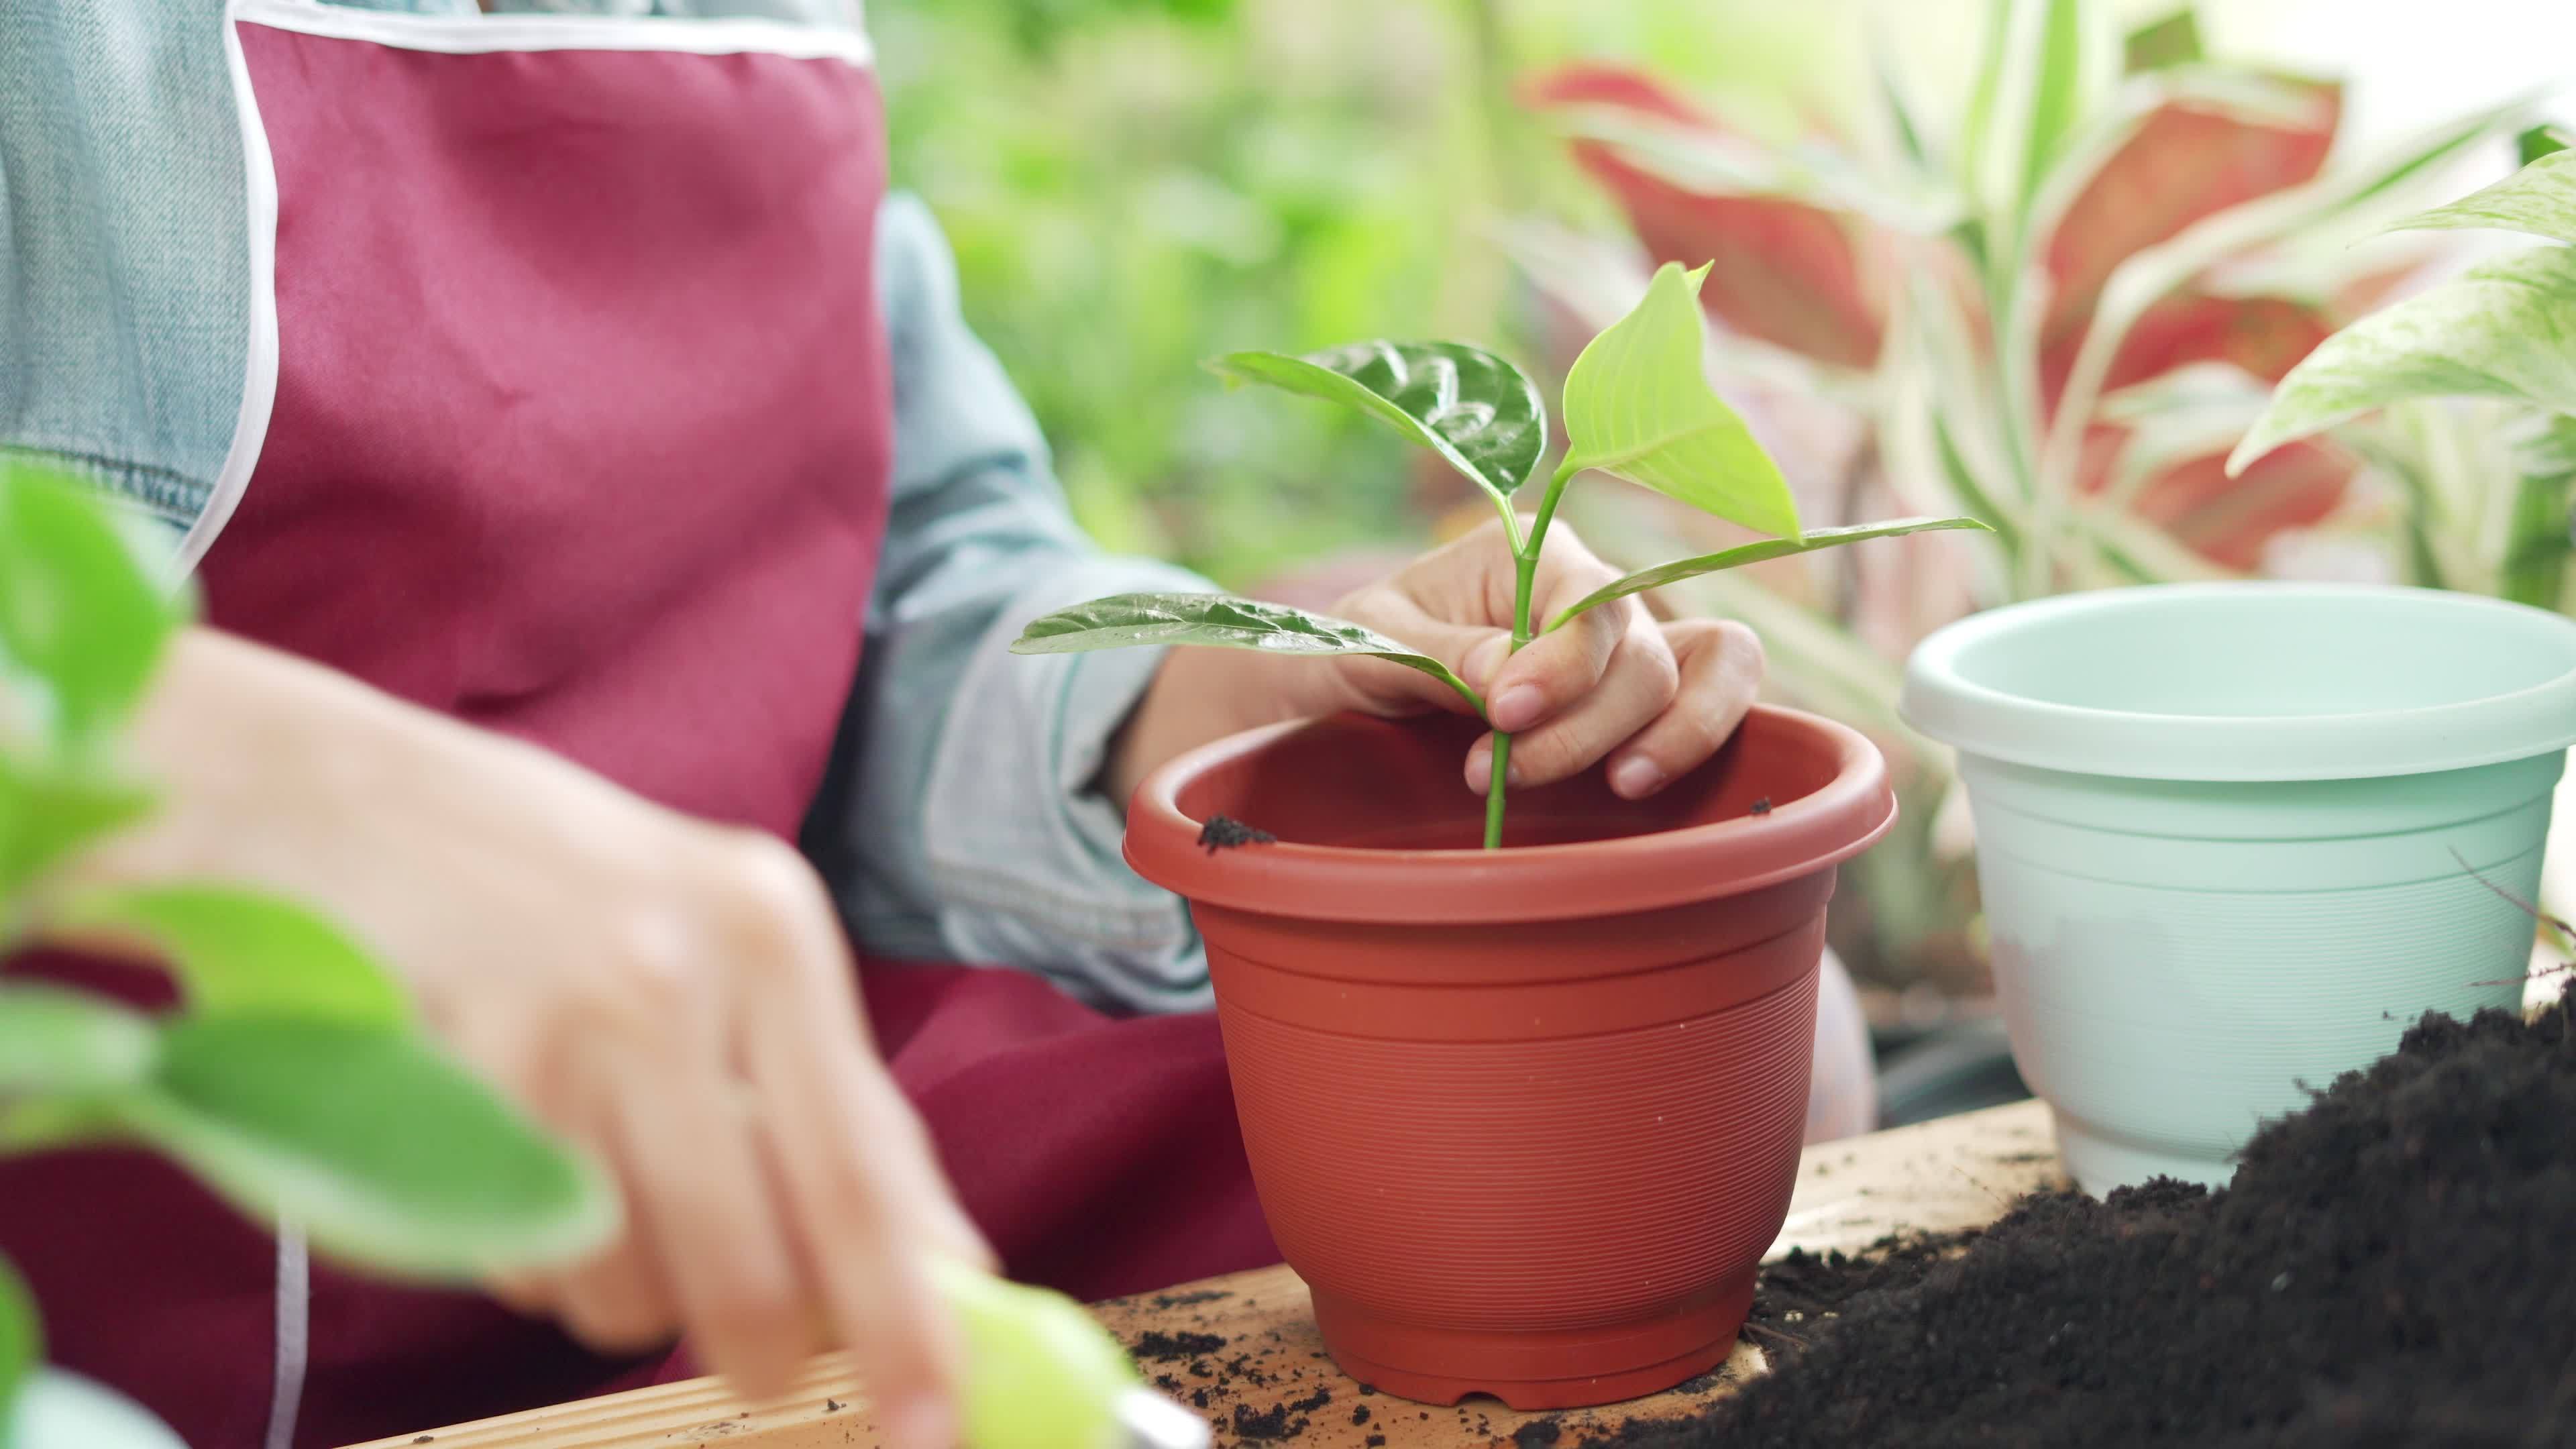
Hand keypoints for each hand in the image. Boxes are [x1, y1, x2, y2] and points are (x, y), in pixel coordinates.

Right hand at [75, 630, 989, 1448]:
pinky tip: (511, 1148)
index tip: (935, 1422)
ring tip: (599, 1176)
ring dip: (621, 1285)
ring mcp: (543, 1034)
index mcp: (772, 937)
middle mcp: (670, 977)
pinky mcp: (432, 1088)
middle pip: (747, 1267)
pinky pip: (516, 1262)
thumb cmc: (567, 891)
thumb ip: (841, 1109)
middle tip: (764, 1360)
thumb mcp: (733, 949)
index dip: (905, 1320)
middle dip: (762, 1349)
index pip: (860, 1175)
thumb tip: (947, 1266)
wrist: (335, 807)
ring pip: (619, 1288)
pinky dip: (528, 1248)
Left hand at [1109, 518, 1764, 803]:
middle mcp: (1595, 590)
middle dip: (1584, 725)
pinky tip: (1638, 782)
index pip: (1592, 600)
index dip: (1565, 665)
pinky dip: (1694, 737)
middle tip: (1493, 768)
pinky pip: (1711, 696)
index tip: (1503, 714)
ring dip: (1666, 736)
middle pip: (1644, 653)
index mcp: (1534, 554)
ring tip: (1617, 789)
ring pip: (1696, 673)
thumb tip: (1508, 674)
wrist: (1359, 678)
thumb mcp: (1375, 640)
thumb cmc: (1366, 644)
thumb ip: (1441, 655)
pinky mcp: (1639, 699)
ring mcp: (1627, 644)